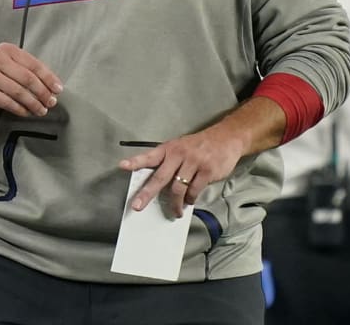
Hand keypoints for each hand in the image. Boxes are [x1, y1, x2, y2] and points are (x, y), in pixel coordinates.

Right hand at [0, 43, 62, 118]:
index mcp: (8, 50)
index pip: (34, 64)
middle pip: (27, 78)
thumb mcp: (6, 61)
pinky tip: (26, 112)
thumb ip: (26, 68)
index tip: (58, 89)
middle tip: (51, 102)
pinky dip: (19, 109)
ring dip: (33, 103)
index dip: (48, 78)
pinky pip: (6, 102)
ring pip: (18, 91)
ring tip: (41, 110)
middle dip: (42, 92)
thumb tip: (51, 84)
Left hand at [119, 125, 247, 217]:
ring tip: (175, 211)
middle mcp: (179, 154)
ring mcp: (193, 162)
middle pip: (160, 177)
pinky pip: (194, 191)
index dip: (136, 162)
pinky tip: (190, 200)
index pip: (149, 156)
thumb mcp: (181, 147)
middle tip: (137, 206)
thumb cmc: (200, 146)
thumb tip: (157, 185)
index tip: (122, 166)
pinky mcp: (207, 171)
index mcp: (169, 148)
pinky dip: (190, 199)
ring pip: (178, 189)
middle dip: (147, 194)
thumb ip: (169, 162)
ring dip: (175, 204)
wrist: (227, 138)